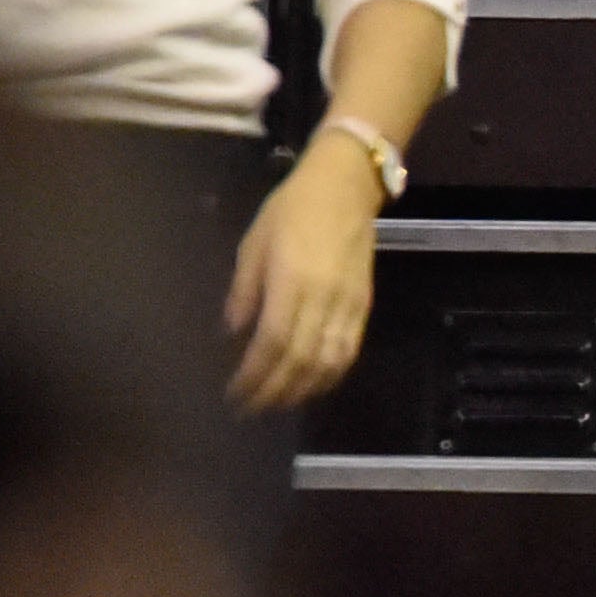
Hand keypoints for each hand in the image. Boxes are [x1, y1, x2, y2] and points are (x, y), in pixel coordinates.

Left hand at [225, 142, 386, 409]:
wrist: (346, 188)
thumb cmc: (291, 210)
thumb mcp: (253, 244)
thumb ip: (244, 291)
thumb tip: (232, 333)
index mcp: (292, 280)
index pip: (273, 342)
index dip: (254, 374)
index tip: (234, 393)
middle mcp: (324, 298)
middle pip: (301, 360)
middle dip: (274, 390)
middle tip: (250, 409)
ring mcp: (348, 304)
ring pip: (328, 361)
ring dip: (302, 389)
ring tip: (279, 404)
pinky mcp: (363, 305)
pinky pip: (348, 350)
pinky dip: (330, 375)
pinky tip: (312, 385)